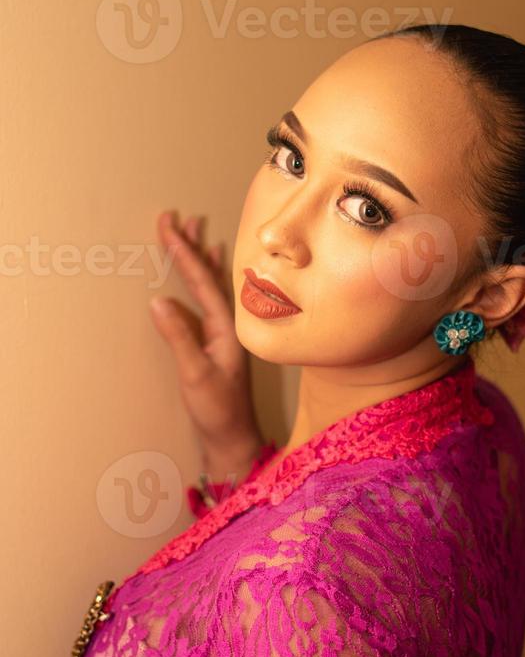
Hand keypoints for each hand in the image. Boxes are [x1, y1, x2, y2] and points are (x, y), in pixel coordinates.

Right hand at [149, 210, 262, 470]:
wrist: (234, 440)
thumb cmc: (218, 411)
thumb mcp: (195, 375)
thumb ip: (180, 338)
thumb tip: (158, 301)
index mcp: (225, 327)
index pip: (201, 281)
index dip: (184, 252)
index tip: (169, 226)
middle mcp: (228, 324)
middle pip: (208, 276)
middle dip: (191, 246)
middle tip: (176, 216)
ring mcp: (224, 332)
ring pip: (210, 284)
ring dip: (200, 257)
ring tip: (194, 230)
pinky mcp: (217, 343)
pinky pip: (210, 299)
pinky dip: (206, 278)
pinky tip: (209, 268)